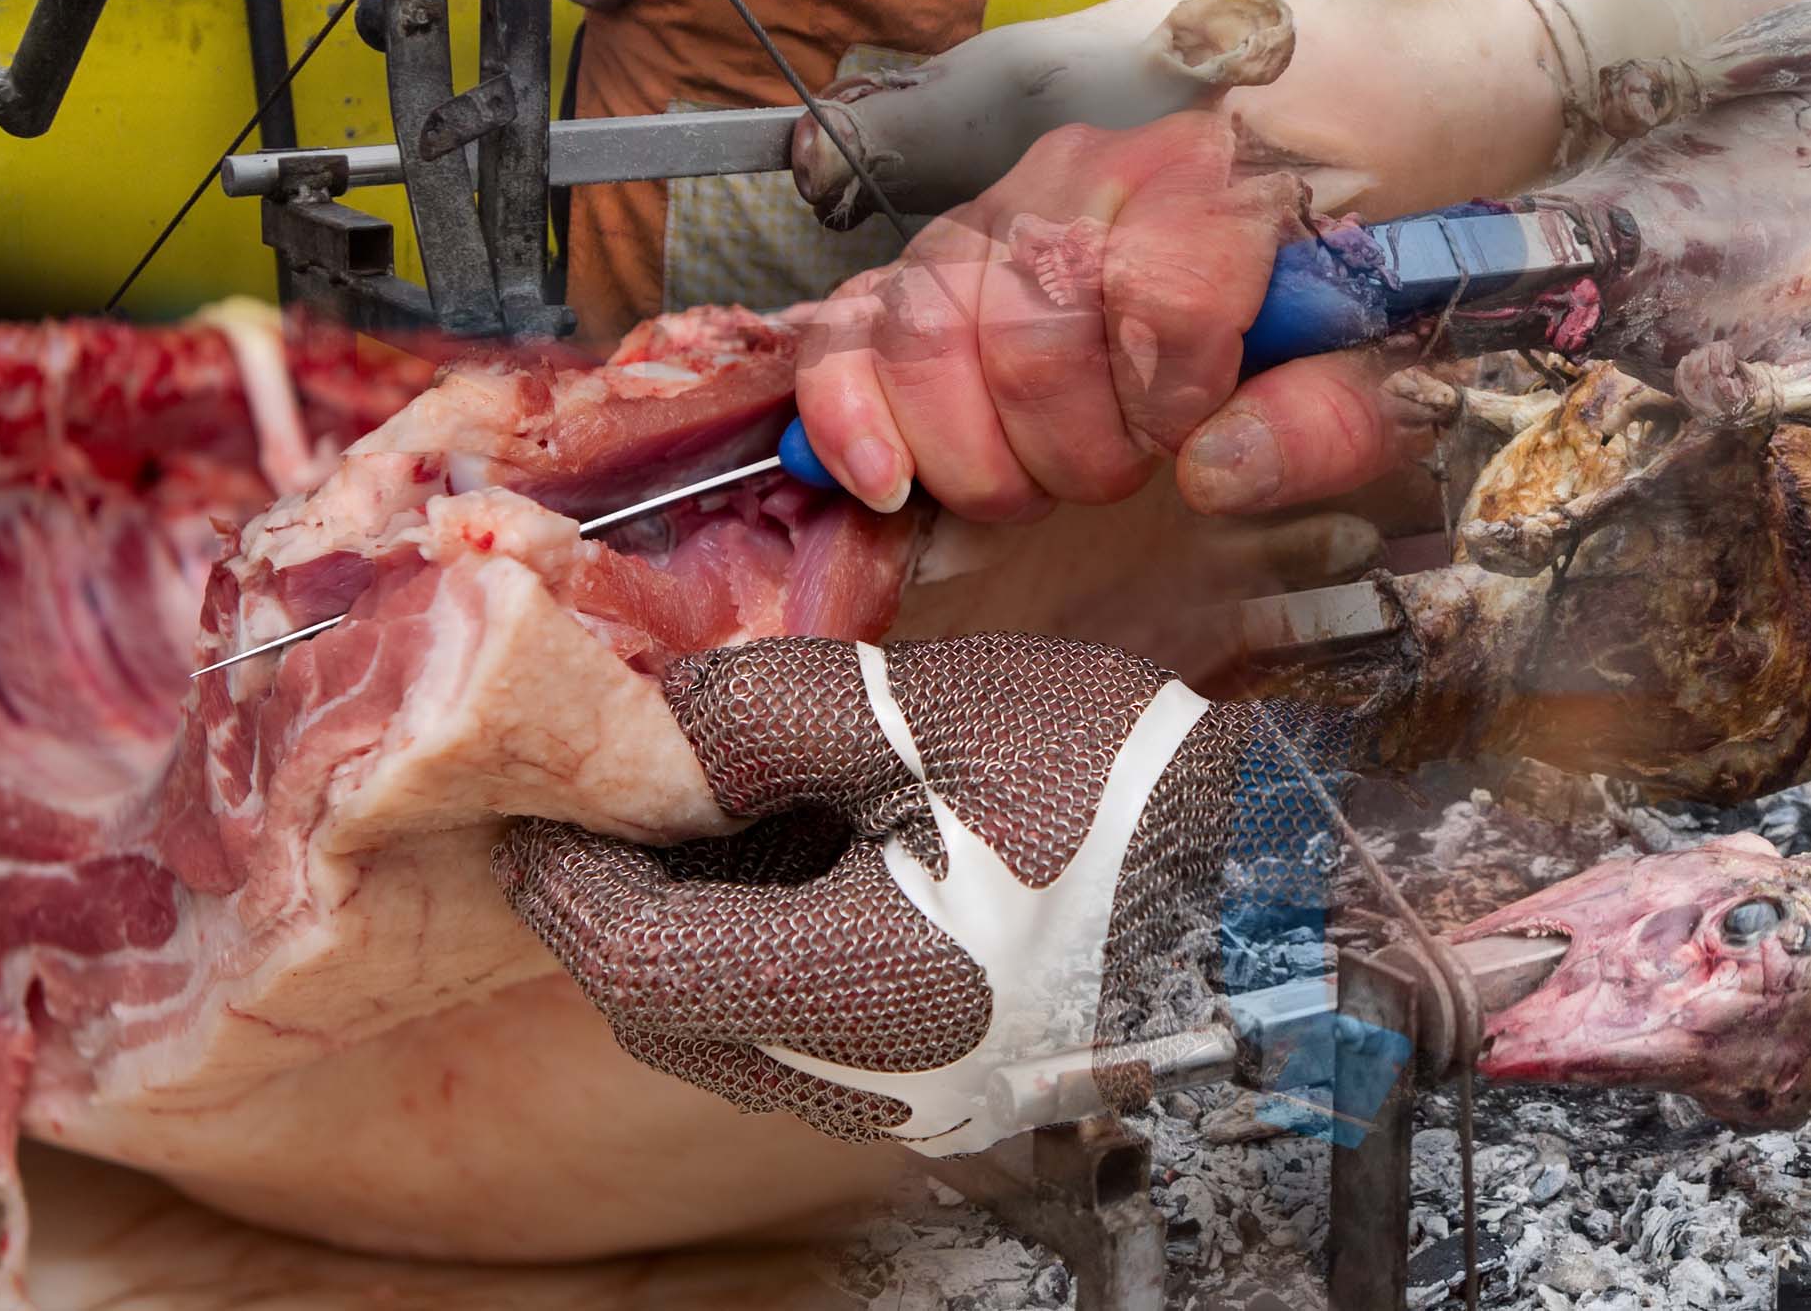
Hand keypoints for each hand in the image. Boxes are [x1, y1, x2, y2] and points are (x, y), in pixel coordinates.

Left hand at [496, 635, 1256, 1146]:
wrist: (1280, 896)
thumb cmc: (1120, 798)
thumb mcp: (932, 715)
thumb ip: (772, 714)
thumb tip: (663, 724)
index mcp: (838, 990)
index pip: (628, 952)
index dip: (563, 869)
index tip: (530, 792)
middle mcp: (854, 1077)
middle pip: (672, 1004)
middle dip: (621, 896)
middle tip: (613, 786)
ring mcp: (907, 1097)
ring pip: (739, 1021)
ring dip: (701, 916)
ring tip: (718, 799)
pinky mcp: (953, 1084)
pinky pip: (814, 1025)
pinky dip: (779, 941)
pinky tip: (817, 850)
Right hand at [790, 110, 1412, 520]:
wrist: (1305, 155)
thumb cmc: (1328, 277)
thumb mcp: (1382, 354)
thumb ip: (1330, 415)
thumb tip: (1215, 473)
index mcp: (1212, 175)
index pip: (1160, 302)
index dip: (1171, 404)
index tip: (1193, 435)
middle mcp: (1086, 172)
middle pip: (1034, 334)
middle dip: (1074, 448)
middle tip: (1123, 471)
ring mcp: (996, 210)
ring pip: (929, 335)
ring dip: (976, 452)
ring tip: (1038, 482)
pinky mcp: (932, 257)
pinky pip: (849, 323)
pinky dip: (847, 409)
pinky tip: (884, 481)